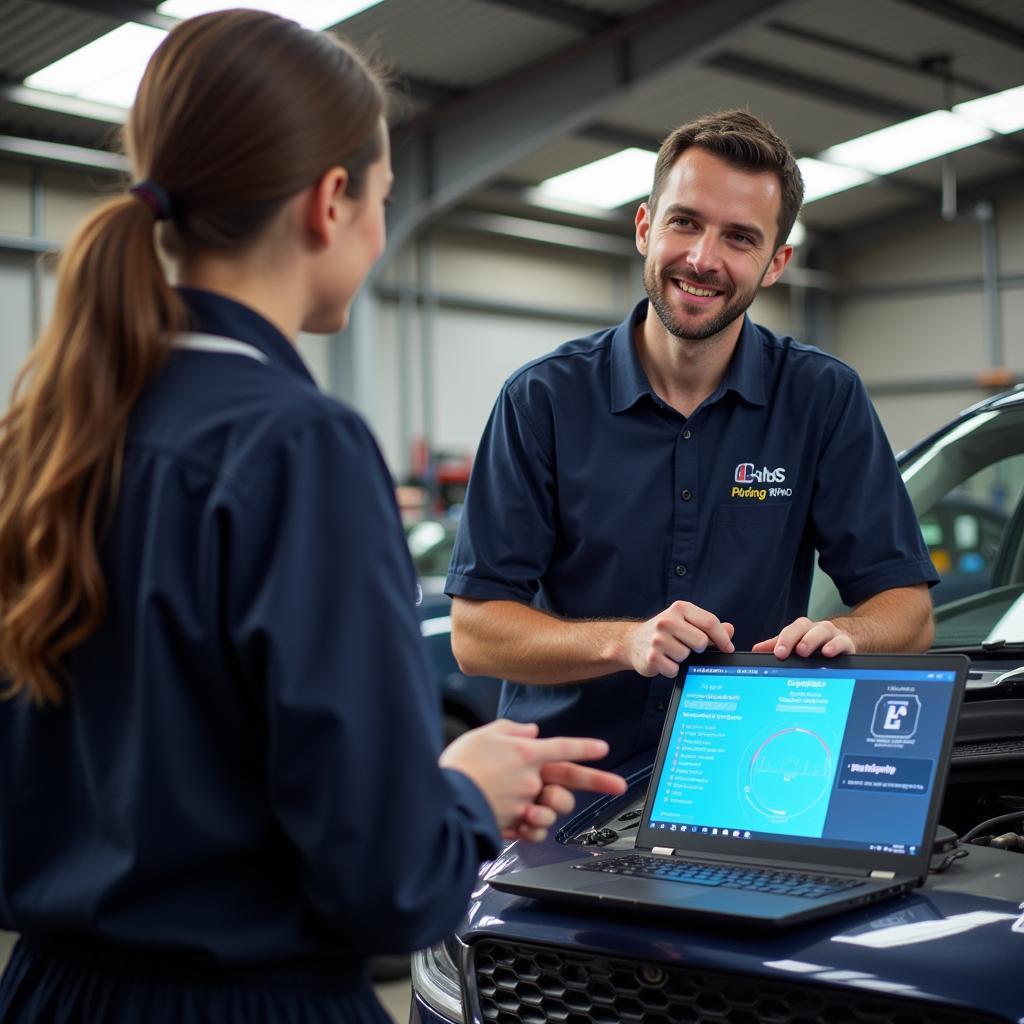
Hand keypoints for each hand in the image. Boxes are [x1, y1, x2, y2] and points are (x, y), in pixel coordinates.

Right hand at [439, 720, 626, 842]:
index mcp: (524, 754)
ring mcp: (524, 804)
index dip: (585, 747)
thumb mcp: (484, 735)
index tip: (603, 748)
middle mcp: (529, 779)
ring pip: (556, 808)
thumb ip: (511, 730)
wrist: (441, 800)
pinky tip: (525, 821)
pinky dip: (535, 827)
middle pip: (571, 780)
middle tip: (618, 786)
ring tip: (535, 803)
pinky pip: (538, 831)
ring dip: (553, 806)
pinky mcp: (515, 826)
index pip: (562, 747)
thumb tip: (532, 732)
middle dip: (600, 781)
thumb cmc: (458, 766)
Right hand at [626, 601, 734, 677]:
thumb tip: (730, 630)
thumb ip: (708, 626)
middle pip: (701, 641)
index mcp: (679, 608)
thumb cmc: (664, 632)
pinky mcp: (651, 657)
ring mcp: (657, 639)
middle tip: (687, 646)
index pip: (709, 622)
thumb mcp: (686, 622)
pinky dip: (672, 669)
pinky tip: (664, 661)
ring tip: (671, 652)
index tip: (728, 648)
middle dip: (698, 649)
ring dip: (683, 659)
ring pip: (687, 656)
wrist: (632, 642)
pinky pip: (674, 669)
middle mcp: (667, 621)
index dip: (723, 638)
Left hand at [752, 616, 854, 658]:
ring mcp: (831, 634)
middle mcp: (815, 629)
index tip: (777, 653)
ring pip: (822, 631)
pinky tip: (828, 653)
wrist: (846, 641)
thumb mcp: (796, 645)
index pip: (790, 631)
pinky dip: (835, 646)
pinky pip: (842, 641)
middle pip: (803, 627)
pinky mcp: (847, 643)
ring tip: (803, 651)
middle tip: (783, 652)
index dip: (782, 640)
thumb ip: (777, 646)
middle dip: (792, 639)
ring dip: (811, 640)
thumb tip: (756, 649)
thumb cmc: (816, 644)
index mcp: (802, 630)